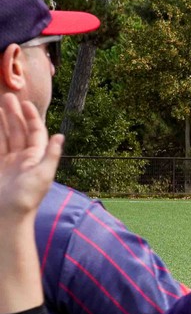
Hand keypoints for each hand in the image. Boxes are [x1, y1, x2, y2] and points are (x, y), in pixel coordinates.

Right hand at [0, 94, 62, 221]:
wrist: (7, 216)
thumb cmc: (26, 198)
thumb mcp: (42, 176)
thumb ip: (51, 155)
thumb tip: (61, 136)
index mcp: (36, 158)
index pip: (35, 133)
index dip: (31, 118)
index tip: (26, 103)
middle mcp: (23, 158)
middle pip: (18, 131)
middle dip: (13, 114)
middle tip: (7, 97)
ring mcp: (8, 162)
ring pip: (5, 136)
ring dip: (2, 121)